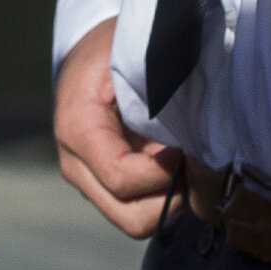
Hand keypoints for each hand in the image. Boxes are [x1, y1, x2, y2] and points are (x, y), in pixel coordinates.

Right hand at [52, 16, 177, 237]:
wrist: (85, 53)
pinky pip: (139, 208)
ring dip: (170, 198)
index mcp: (77, 130)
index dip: (162, 171)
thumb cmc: (111, 49)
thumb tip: (193, 129)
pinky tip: (178, 164)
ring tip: (187, 162)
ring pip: (136, 220)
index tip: (186, 146)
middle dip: (171, 196)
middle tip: (193, 162)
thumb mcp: (131, 56)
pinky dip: (165, 195)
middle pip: (131, 217)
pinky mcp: (104, 186)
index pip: (121, 178)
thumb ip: (155, 93)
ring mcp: (89, 181)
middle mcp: (77, 165)